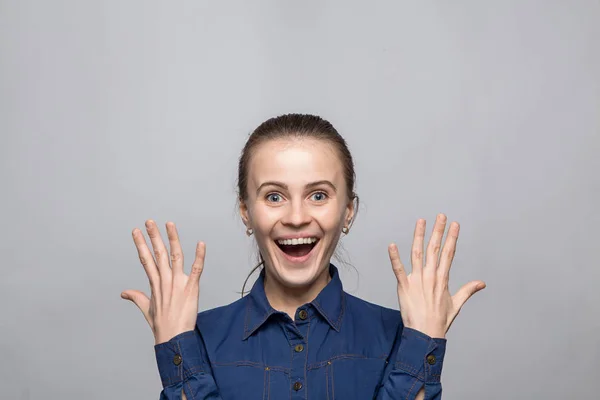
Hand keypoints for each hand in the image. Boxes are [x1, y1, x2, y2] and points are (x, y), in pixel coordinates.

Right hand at [121, 220, 205, 344]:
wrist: (173, 339)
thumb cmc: (162, 326)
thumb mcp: (147, 309)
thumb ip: (137, 297)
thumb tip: (124, 292)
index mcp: (155, 284)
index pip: (146, 260)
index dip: (141, 244)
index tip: (136, 232)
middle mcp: (164, 281)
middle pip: (158, 254)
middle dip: (153, 236)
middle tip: (149, 221)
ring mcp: (177, 284)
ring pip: (175, 256)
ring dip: (172, 239)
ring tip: (169, 224)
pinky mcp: (191, 289)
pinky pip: (196, 269)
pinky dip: (199, 256)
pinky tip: (201, 243)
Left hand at [388, 213, 484, 338]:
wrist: (426, 334)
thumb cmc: (440, 321)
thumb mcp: (456, 304)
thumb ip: (467, 290)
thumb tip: (481, 283)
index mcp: (443, 278)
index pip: (449, 253)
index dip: (452, 238)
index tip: (455, 225)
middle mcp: (431, 276)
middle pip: (435, 249)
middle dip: (438, 231)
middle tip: (441, 216)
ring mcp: (417, 280)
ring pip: (418, 253)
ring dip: (419, 236)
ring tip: (421, 221)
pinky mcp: (405, 286)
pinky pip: (398, 269)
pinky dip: (394, 257)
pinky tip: (392, 245)